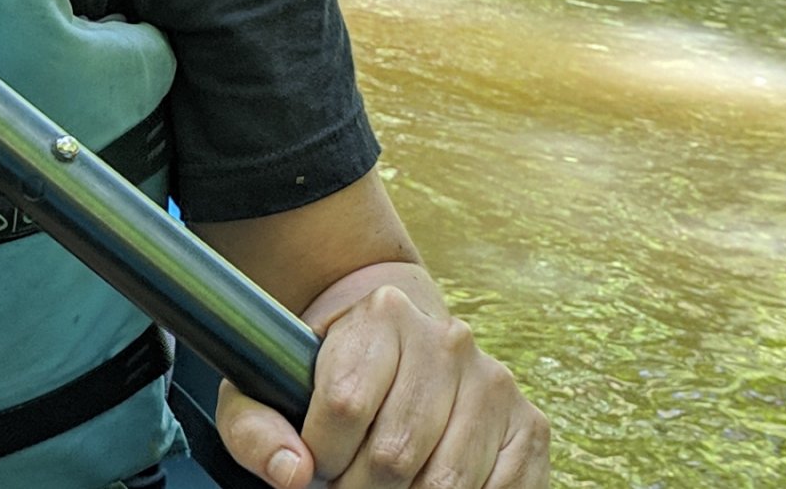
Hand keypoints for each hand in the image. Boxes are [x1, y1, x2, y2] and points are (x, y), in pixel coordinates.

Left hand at [217, 267, 549, 487]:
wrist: (399, 345)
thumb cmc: (326, 374)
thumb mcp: (268, 388)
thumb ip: (256, 430)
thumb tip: (292, 474)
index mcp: (384, 315)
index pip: (344, 405)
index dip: (320, 454)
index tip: (314, 461)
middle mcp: (448, 340)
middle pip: (393, 455)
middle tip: (347, 485)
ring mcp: (494, 383)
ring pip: (444, 484)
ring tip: (381, 486)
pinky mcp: (528, 426)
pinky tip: (427, 488)